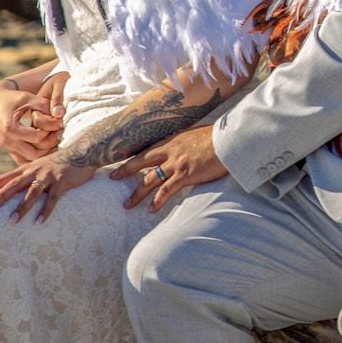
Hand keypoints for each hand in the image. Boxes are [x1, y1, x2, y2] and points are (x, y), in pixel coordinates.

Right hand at [0, 72, 67, 162]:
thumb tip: (59, 119)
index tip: (58, 125)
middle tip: (59, 135)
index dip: (50, 131)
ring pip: (30, 159)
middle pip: (34, 153)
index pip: (37, 137)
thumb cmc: (14, 98)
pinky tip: (46, 149)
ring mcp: (6, 147)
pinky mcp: (8, 149)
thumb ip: (44, 107)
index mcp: (10, 128)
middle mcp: (6, 140)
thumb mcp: (28, 98)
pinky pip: (23, 160)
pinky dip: (35, 158)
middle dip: (50, 145)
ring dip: (44, 153)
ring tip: (55, 141)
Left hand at [0, 151, 98, 223]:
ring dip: (22, 207)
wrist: (81, 153)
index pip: (1, 179)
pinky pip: (53, 199)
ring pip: (32, 193)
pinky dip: (46, 210)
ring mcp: (48, 176)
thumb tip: (8, 191)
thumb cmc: (58, 164)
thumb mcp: (37, 168)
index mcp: (24, 169)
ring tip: (12, 221)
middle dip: (0, 197)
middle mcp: (33, 171)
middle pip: (13, 185)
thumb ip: (25, 178)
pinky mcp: (62, 181)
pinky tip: (39, 222)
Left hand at [111, 124, 227, 212]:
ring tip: (127, 205)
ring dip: (137, 193)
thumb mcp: (197, 133)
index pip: (147, 149)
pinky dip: (158, 201)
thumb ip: (186, 140)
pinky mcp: (185, 175)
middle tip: (113, 177)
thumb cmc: (218, 135)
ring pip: (150, 180)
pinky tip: (151, 209)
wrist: (228, 139)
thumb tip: (185, 144)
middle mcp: (170, 151)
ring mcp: (176, 164)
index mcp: (172, 140)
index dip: (133, 155)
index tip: (121, 159)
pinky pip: (167, 190)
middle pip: (141, 162)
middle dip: (125, 170)